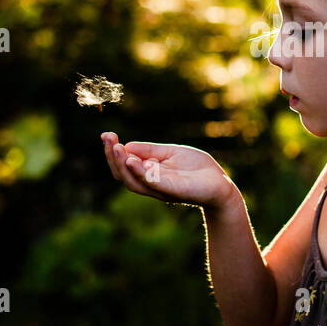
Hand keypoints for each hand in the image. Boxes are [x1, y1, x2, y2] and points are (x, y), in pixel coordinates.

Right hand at [100, 132, 235, 208]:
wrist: (220, 183)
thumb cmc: (196, 168)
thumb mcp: (170, 153)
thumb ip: (149, 151)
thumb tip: (126, 145)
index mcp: (148, 173)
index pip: (123, 165)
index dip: (113, 151)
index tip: (106, 135)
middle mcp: (150, 183)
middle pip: (122, 174)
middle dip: (111, 156)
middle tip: (107, 138)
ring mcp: (160, 188)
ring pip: (133, 181)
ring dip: (121, 164)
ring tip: (115, 148)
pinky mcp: (173, 190)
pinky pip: (153, 182)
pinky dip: (140, 172)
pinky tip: (131, 161)